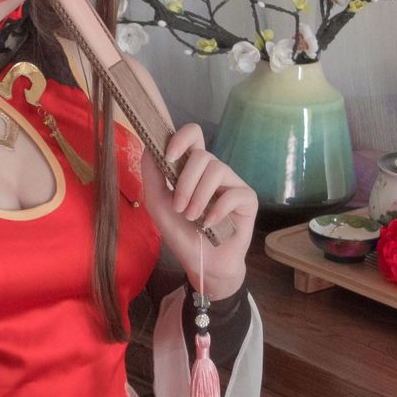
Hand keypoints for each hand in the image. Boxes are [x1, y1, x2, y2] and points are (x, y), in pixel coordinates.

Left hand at [140, 125, 256, 296]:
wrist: (201, 262)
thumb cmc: (181, 232)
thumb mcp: (158, 203)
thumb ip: (152, 174)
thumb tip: (150, 145)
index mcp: (193, 167)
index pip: (193, 135)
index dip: (181, 139)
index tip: (168, 157)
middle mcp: (214, 171)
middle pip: (202, 155)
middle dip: (185, 183)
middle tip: (180, 208)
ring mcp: (232, 183)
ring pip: (216, 170)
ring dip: (199, 197)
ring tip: (193, 218)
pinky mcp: (247, 199)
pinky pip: (233, 193)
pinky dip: (217, 210)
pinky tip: (210, 224)